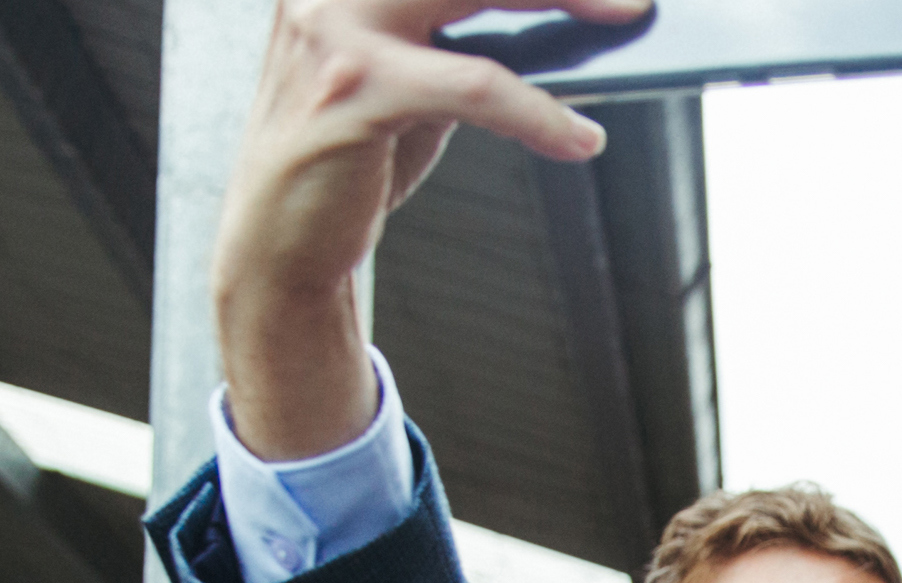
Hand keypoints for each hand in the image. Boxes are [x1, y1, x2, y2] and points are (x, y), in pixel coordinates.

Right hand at [211, 0, 651, 460]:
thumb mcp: (408, 75)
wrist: (277, 241)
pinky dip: (540, 113)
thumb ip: (463, 34)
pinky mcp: (355, 91)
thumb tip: (567, 21)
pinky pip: (476, 85)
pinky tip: (579, 138)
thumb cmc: (352, 152)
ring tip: (624, 21)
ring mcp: (333, 28)